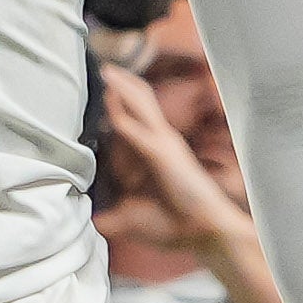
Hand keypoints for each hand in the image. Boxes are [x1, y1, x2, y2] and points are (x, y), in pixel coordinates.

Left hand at [97, 62, 250, 264]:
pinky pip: (135, 129)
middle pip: (142, 102)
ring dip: (122, 87)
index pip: (138, 120)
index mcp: (157, 153)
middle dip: (124, 85)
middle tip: (106, 69)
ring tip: (106, 71)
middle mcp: (163, 142)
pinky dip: (120, 112)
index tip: (104, 94)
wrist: (207, 233)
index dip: (120, 105)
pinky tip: (108, 98)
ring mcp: (164, 144)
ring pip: (141, 105)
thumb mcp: (135, 220)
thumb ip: (114, 219)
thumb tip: (96, 221)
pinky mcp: (162, 153)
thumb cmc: (177, 225)